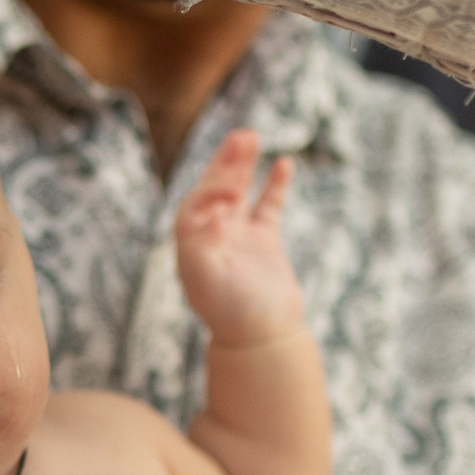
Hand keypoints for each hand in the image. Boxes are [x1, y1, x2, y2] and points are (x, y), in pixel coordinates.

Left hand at [174, 129, 300, 344]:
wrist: (263, 339)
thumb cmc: (232, 313)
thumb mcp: (210, 280)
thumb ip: (205, 246)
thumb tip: (215, 215)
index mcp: (192, 244)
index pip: (196, 204)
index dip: (212, 190)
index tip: (233, 190)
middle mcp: (212, 237)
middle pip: (215, 189)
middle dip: (226, 163)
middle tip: (242, 136)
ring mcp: (240, 237)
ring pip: (240, 191)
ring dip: (243, 165)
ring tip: (251, 136)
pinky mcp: (265, 243)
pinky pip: (269, 206)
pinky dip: (274, 185)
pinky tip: (283, 164)